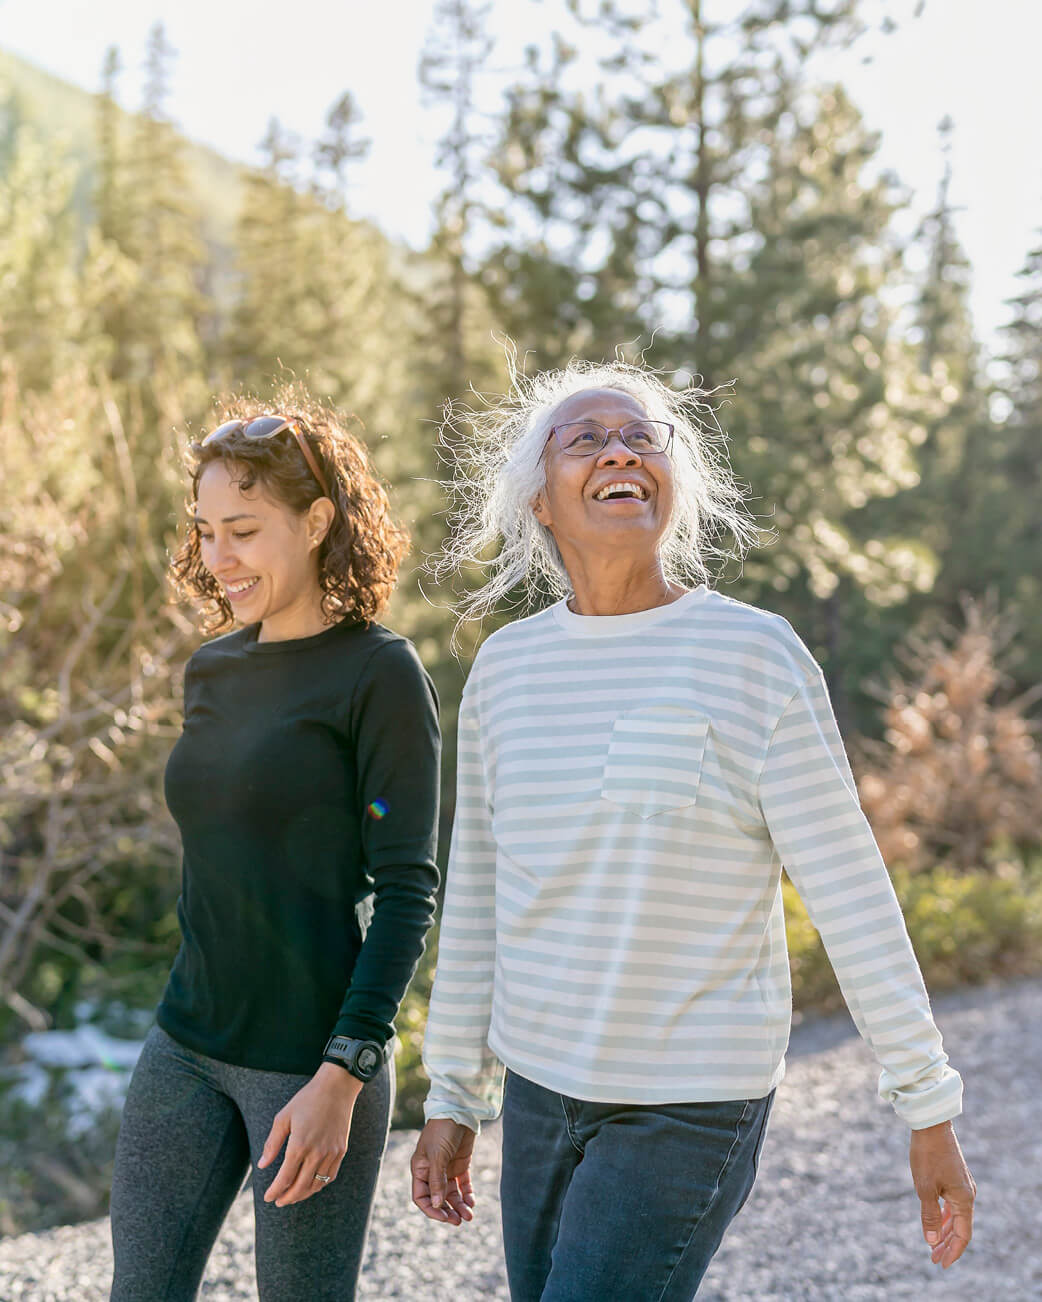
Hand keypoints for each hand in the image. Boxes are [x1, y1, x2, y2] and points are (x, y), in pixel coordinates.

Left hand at [258, 1063, 362, 1206]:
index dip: (275, 1191)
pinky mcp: (341, 1150)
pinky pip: (330, 1175)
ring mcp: (331, 1153)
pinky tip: (312, 1184)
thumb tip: (262, 1165)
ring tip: (293, 1196)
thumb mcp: (283, 1117)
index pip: (284, 1179)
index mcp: (299, 1145)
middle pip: (300, 1187)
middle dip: (287, 1198)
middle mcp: (316, 1153)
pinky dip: (320, 1184)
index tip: (268, 1197)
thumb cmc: (307, 1100)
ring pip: (316, 1184)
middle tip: (278, 1202)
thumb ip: (272, 1143)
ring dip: (303, 1194)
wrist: (337, 1087)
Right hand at [410, 1118, 476, 1225]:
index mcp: (420, 1169)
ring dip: (459, 1205)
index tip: (444, 1217)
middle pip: (438, 1199)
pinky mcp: (460, 1164)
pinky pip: (462, 1184)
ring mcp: (447, 1168)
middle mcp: (432, 1172)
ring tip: (469, 1216)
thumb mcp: (437, 1155)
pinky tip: (472, 1202)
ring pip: (451, 1194)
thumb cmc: (442, 1130)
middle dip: (448, 1211)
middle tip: (459, 1221)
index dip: (432, 1210)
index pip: (421, 1197)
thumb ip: (437, 1181)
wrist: (459, 1110)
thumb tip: (437, 1205)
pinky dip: (467, 1194)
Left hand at [909, 1120, 975, 1267]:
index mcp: (964, 1200)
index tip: (941, 1264)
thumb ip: (929, 1216)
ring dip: (944, 1231)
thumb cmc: (927, 1155)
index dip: (953, 1251)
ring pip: (956, 1216)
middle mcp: (968, 1195)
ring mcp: (963, 1186)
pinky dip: (943, 1216)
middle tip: (933, 1258)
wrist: (931, 1125)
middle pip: (960, 1228)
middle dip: (947, 1245)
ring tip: (932, 1245)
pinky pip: (952, 1204)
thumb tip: (932, 1242)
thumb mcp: (924, 1188)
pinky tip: (934, 1222)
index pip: (962, 1235)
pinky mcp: (955, 1178)